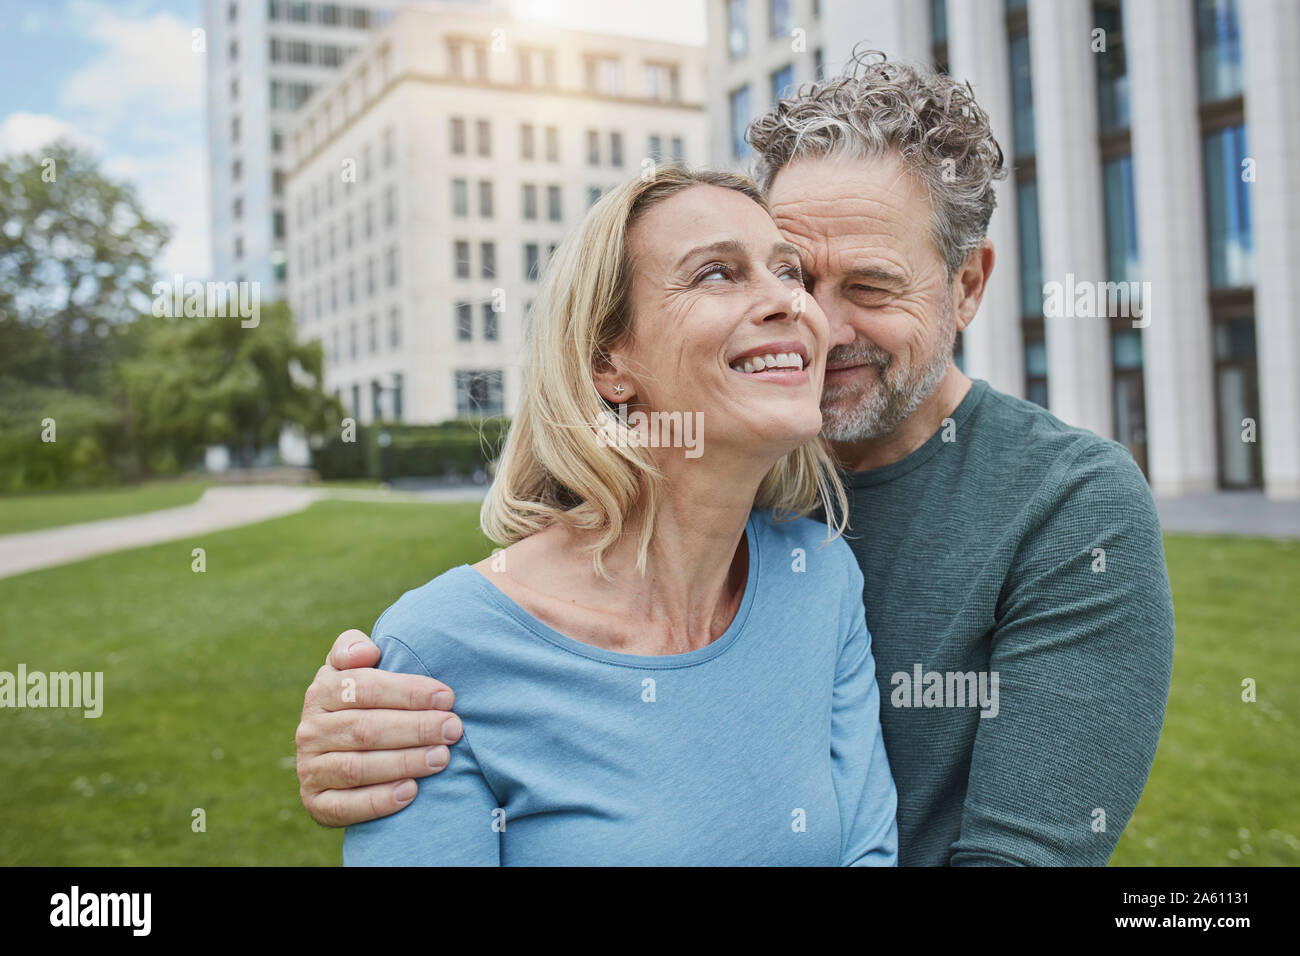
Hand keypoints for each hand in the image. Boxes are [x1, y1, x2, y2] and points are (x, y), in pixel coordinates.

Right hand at [296, 629, 463, 826]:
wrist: (337, 751)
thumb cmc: (361, 701)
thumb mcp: (350, 669)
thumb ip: (353, 649)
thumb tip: (366, 652)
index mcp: (321, 692)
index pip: (363, 688)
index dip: (407, 692)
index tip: (447, 697)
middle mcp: (311, 731)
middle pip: (365, 729)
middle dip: (415, 728)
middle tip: (453, 729)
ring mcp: (310, 769)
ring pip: (357, 767)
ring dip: (404, 762)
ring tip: (442, 757)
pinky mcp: (316, 803)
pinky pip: (344, 807)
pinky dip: (378, 801)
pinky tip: (411, 792)